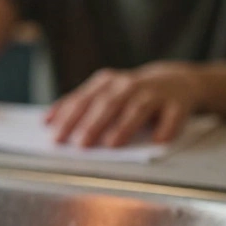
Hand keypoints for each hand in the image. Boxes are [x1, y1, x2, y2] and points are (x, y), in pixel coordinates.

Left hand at [44, 62, 202, 146]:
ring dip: (124, 126)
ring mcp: (154, 93)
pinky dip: (166, 127)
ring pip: (137, 108)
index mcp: (107, 82)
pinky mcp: (177, 103)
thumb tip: (47, 122)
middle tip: (80, 144)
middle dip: (92, 123)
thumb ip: (79, 105)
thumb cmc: (132, 93)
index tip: (55, 136)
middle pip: (108, 103)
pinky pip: (172, 115)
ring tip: (111, 144)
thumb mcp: (105, 93)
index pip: (84, 99)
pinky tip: (158, 140)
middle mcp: (129, 84)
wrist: (177, 81)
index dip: (69, 117)